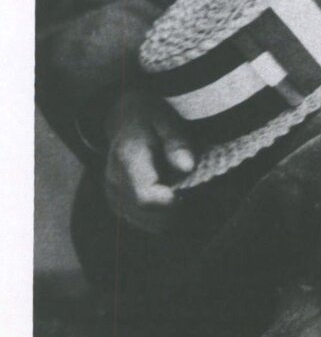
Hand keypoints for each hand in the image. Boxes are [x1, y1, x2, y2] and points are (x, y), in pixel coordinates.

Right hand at [103, 93, 194, 233]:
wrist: (124, 116)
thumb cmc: (150, 116)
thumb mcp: (168, 119)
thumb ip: (177, 142)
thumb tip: (186, 166)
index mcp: (128, 158)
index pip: (145, 196)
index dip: (170, 203)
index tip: (189, 194)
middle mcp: (114, 179)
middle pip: (144, 213)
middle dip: (173, 211)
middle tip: (192, 194)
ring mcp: (112, 192)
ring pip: (140, 220)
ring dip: (166, 216)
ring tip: (182, 195)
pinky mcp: (116, 199)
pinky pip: (137, 218)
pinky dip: (157, 216)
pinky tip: (170, 200)